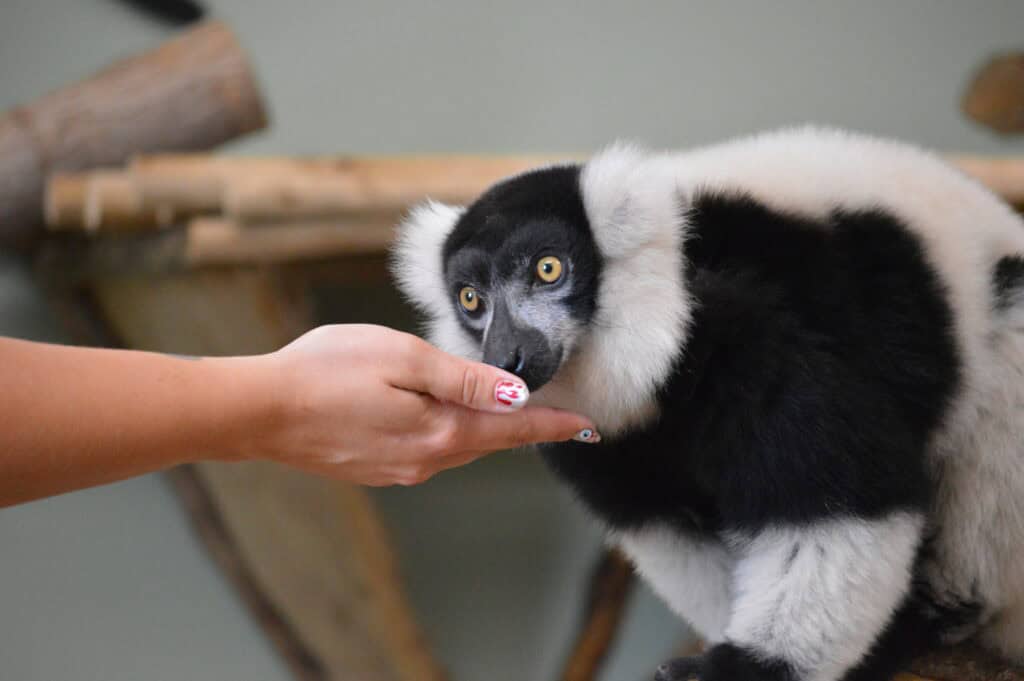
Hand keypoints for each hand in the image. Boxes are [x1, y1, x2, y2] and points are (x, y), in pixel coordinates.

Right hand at [250, 325, 597, 485]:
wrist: (259, 411)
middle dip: (521, 428)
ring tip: (501, 410)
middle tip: (552, 412)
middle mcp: (424, 462)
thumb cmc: (325, 371)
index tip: (587, 426)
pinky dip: (446, 434)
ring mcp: (397, 470)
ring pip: (457, 448)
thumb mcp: (402, 358)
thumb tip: (513, 395)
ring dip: (482, 430)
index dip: (553, 426)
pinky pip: (427, 453)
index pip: (512, 430)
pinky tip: (437, 415)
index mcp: (438, 432)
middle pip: (488, 442)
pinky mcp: (374, 469)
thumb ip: (461, 379)